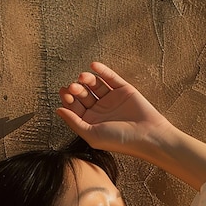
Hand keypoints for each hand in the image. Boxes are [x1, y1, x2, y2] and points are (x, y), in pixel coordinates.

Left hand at [57, 62, 171, 156]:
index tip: (64, 92)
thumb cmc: (119, 140)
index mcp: (91, 122)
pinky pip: (110, 78)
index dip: (68, 99)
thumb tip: (58, 110)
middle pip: (83, 95)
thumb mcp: (92, 134)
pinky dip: (102, 71)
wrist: (147, 135)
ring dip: (87, 79)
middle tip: (73, 87)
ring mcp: (111, 99)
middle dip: (76, 89)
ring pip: (95, 85)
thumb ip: (74, 122)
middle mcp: (100, 110)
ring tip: (83, 77)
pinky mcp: (123, 89)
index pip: (75, 107)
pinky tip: (94, 66)